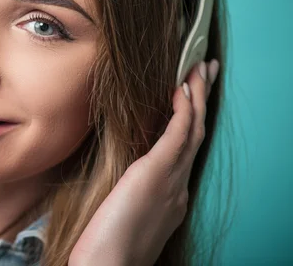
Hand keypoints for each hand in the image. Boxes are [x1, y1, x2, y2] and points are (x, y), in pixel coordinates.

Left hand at [69, 60, 219, 265]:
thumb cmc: (108, 246)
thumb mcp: (127, 214)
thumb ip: (133, 194)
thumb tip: (128, 180)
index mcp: (172, 196)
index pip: (186, 150)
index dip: (192, 120)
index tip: (191, 97)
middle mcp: (179, 186)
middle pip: (197, 135)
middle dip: (203, 101)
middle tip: (207, 72)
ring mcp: (171, 180)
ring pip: (193, 130)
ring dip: (197, 97)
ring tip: (200, 70)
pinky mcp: (155, 174)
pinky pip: (177, 135)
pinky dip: (182, 111)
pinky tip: (181, 90)